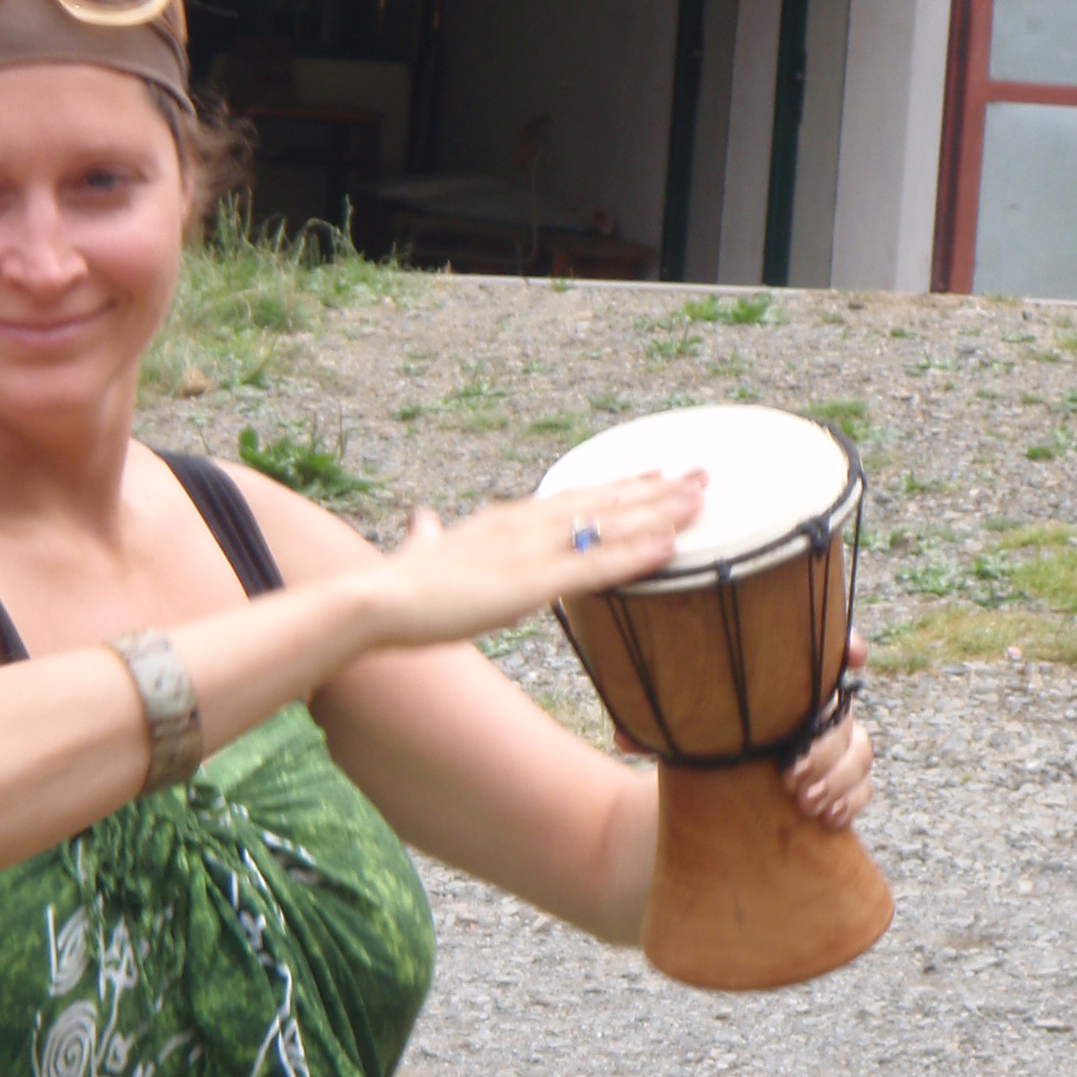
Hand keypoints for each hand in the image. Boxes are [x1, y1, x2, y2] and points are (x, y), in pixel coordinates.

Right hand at [378, 470, 705, 650]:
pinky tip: (668, 547)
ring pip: (606, 526)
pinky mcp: (528, 585)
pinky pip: (593, 568)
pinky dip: (633, 555)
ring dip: (658, 513)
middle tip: (703, 476)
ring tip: (702, 500)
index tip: (655, 476)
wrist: (373, 601)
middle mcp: (523, 526)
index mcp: (503, 521)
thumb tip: (423, 519)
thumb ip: (429, 537)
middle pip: (601, 501)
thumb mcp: (420, 553)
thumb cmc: (395, 588)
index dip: (617, 487)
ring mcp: (528, 553)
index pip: (573, 497)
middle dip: (655, 490)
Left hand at [607, 627, 875, 828]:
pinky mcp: (837, 784)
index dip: (847, 645)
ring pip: (861, 750)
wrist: (709, 802)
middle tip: (790, 774)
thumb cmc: (697, 750)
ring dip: (837, 776)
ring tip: (803, 802)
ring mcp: (830, 747)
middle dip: (825, 743)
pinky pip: (863, 787)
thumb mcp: (675, 736)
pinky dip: (851, 800)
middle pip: (844, 712)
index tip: (853, 655)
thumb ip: (656, 731)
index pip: (824, 652)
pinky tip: (828, 818)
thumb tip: (623, 736)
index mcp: (781, 685)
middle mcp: (812, 711)